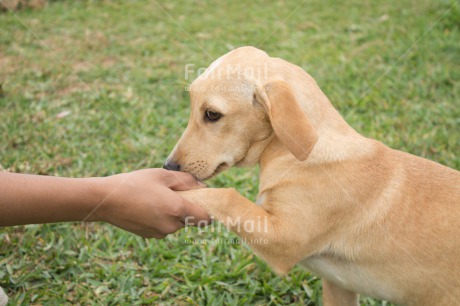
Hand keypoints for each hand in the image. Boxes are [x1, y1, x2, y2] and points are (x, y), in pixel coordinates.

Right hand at [0, 169, 209, 238]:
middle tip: (174, 192)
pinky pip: (164, 226)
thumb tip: (202, 187)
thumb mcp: (162, 176)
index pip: (205, 218)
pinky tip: (148, 205)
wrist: (105, 200)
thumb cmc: (134, 183)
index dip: (208, 209)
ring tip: (157, 196)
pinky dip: (162, 217)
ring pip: (177, 223)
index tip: (204, 200)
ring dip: (174, 212)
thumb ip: (186, 181)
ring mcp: (159, 233)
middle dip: (188, 208)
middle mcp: (171, 226)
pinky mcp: (149, 235)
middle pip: (190, 220)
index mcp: (177, 210)